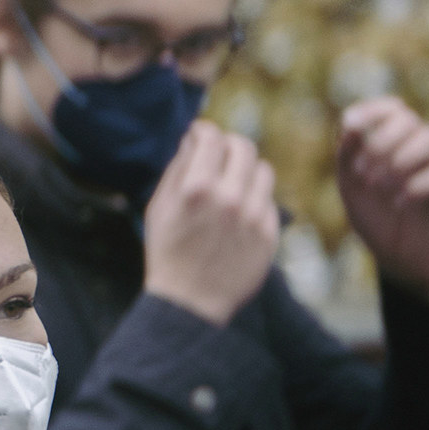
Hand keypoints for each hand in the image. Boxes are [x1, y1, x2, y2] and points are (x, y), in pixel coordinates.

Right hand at [142, 123, 281, 325]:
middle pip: (244, 148)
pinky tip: (238, 213)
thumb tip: (194, 139)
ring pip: (263, 171)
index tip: (200, 135)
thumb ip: (177, 168)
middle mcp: (229, 198)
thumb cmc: (168, 250)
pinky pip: (269, 201)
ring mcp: (253, 216)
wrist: (189, 299)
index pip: (212, 138)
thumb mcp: (159, 206)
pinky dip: (254, 199)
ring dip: (246, 170)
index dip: (204, 130)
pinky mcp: (269, 234)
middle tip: (220, 154)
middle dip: (229, 145)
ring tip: (232, 183)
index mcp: (196, 188)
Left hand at [339, 97, 428, 310]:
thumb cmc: (374, 217)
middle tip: (363, 172)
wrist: (399, 259)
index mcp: (394, 143)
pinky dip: (414, 186)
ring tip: (379, 186)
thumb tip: (348, 127)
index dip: (372, 109)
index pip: (393, 108)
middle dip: (381, 140)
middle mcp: (419, 151)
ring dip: (399, 159)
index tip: (348, 124)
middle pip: (411, 120)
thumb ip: (346, 157)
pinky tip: (397, 203)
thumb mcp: (349, 187)